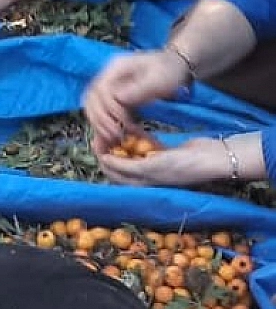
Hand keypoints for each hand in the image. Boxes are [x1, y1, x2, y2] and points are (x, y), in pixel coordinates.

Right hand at [84, 49, 190, 152]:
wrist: (173, 67)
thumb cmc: (169, 71)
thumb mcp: (158, 78)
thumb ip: (139, 89)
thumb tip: (118, 99)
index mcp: (116, 68)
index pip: (100, 90)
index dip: (109, 108)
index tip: (124, 121)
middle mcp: (106, 77)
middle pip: (90, 100)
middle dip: (101, 120)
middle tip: (116, 135)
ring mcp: (106, 87)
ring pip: (91, 109)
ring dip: (99, 126)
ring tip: (114, 139)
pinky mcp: (109, 99)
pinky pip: (98, 114)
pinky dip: (101, 127)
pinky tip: (108, 140)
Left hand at [97, 137, 234, 188]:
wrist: (211, 158)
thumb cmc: (181, 166)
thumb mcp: (150, 167)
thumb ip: (126, 165)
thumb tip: (103, 160)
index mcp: (138, 183)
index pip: (112, 172)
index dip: (102, 157)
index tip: (96, 140)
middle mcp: (143, 176)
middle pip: (118, 161)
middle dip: (109, 147)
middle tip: (103, 130)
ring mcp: (153, 163)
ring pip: (131, 151)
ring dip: (122, 140)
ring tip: (114, 126)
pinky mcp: (163, 152)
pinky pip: (145, 144)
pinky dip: (137, 136)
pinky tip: (131, 125)